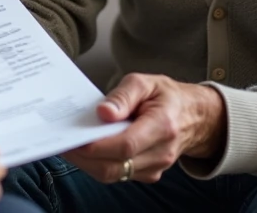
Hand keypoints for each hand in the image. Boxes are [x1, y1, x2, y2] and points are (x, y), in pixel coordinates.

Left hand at [63, 73, 225, 183]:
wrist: (194, 116)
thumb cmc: (166, 96)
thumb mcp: (145, 82)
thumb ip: (123, 96)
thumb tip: (102, 113)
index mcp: (163, 126)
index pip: (125, 146)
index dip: (96, 145)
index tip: (73, 137)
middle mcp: (161, 152)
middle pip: (115, 166)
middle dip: (84, 158)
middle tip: (62, 142)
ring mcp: (156, 167)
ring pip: (113, 174)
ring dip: (88, 162)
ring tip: (70, 144)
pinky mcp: (148, 173)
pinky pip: (118, 174)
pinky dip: (98, 163)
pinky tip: (87, 149)